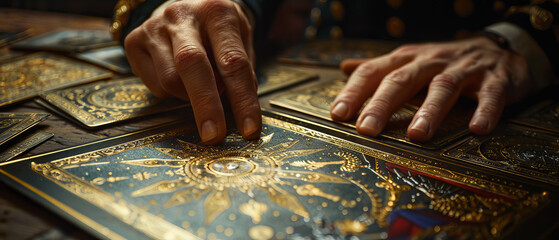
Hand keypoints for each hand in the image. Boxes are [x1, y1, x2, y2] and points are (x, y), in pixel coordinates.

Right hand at [124, 0, 260, 144]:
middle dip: (206, 106)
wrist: (185, 7)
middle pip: (193, 66)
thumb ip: (242, 70)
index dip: (242, 99)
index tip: (249, 129)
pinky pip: (155, 85)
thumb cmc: (218, 31)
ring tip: (201, 88)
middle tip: (215, 136)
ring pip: (170, 80)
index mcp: (217, 12)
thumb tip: (240, 107)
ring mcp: (154, 27)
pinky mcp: (134, 41)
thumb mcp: (241, 40)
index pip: (232, 62)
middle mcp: (182, 16)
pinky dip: (172, 94)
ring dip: (190, 98)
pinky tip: (181, 80)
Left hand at [330, 36, 530, 141]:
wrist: (498, 48)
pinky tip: (478, 128)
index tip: (338, 115)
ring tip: (417, 135)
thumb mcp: (409, 61)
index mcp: (407, 59)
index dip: (354, 92)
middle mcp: (431, 61)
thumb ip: (378, 68)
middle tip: (366, 129)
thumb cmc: (444, 62)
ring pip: (443, 87)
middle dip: (382, 104)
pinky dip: (485, 110)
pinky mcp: (495, 80)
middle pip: (402, 80)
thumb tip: (345, 69)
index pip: (374, 72)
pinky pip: (490, 94)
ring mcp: (464, 69)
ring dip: (430, 111)